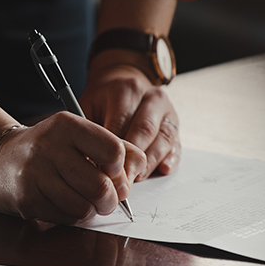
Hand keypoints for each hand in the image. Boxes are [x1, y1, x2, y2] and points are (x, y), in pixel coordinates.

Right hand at [0, 113, 146, 223]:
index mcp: (67, 125)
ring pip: (84, 207)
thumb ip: (115, 147)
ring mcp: (35, 174)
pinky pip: (65, 218)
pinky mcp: (27, 199)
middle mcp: (48, 147)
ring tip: (85, 201)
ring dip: (91, 210)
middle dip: (111, 200)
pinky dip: (72, 216)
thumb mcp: (79, 136)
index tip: (113, 172)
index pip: (113, 151)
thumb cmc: (50, 148)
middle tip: (107, 199)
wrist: (1, 158)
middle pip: (101, 186)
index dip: (120, 169)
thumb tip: (136, 171)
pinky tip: (64, 203)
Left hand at [79, 56, 180, 179]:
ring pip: (163, 139)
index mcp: (127, 90)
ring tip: (135, 179)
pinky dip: (170, 159)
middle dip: (132, 160)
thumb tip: (87, 162)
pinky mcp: (176, 125)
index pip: (120, 123)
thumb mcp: (88, 106)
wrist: (124, 83)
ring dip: (150, 163)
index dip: (112, 151)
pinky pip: (176, 144)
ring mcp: (168, 111)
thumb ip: (88, 131)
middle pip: (145, 131)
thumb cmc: (103, 101)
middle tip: (121, 182)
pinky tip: (162, 170)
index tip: (102, 172)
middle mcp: (152, 98)